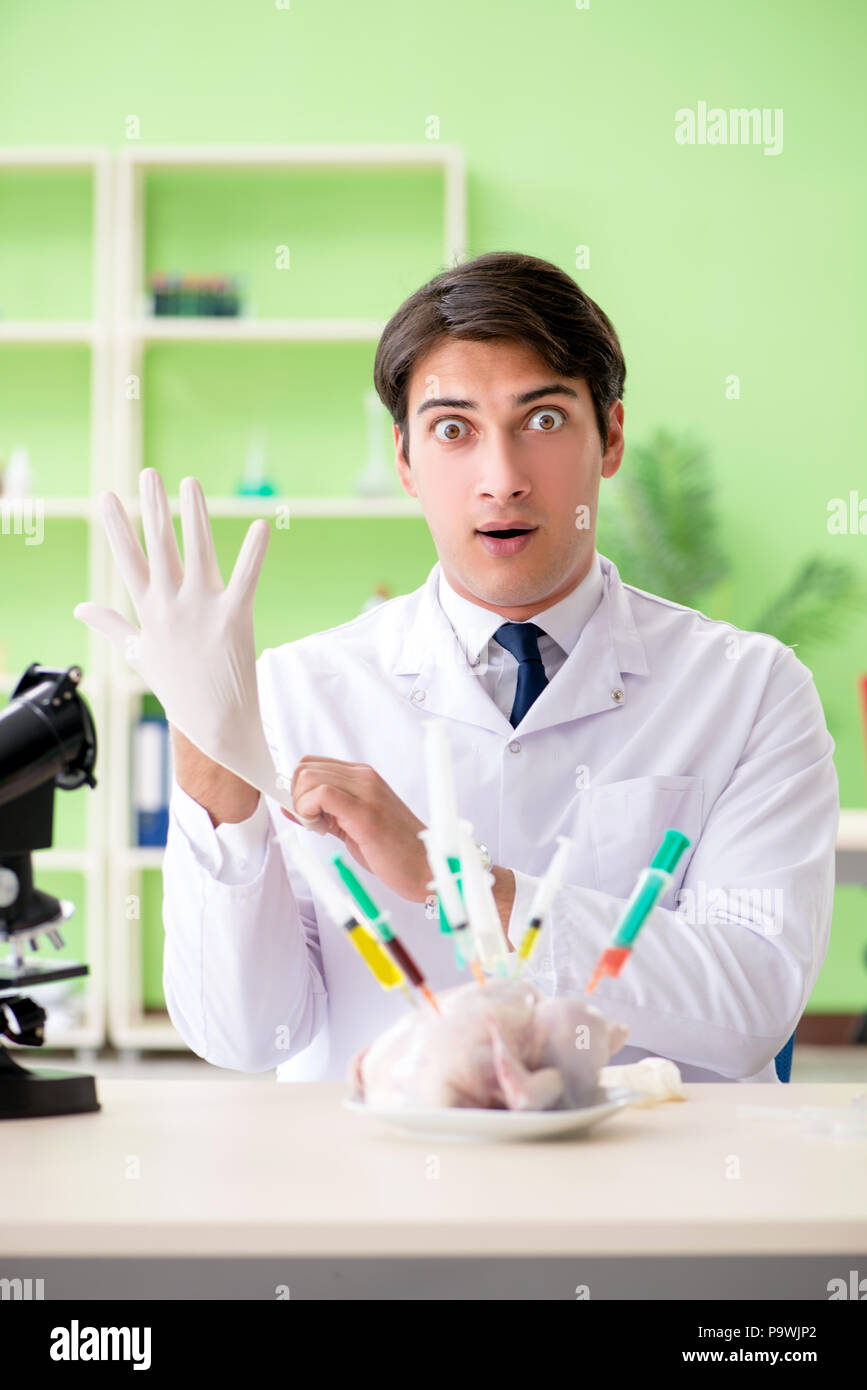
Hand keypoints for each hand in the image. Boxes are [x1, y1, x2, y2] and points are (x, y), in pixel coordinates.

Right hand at [74, 468, 305, 819]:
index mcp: (149, 613)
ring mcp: (202, 611)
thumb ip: (112, 626)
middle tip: (149, 472)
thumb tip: (79, 608)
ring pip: (197, 552)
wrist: (218, 728)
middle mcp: (172, 607)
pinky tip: (261, 525)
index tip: (108, 495)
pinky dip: (254, 552)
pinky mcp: (235, 618)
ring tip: (190, 482)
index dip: (118, 528)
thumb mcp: (141, 655)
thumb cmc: (181, 691)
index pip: (128, 561)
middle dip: (153, 507)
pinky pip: (246, 578)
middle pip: (159, 548)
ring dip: (194, 515)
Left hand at [281, 756, 429, 901]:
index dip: (299, 788)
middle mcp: (364, 777)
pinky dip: (310, 811)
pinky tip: (322, 829)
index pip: (312, 764)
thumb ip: (324, 812)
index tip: (306, 813)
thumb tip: (289, 805)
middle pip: (305, 768)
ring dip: (303, 805)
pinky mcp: (365, 812)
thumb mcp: (351, 825)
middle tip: (313, 822)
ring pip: (309, 777)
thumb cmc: (392, 850)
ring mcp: (366, 791)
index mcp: (363, 777)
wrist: (425, 867)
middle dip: (297, 797)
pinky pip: (323, 794)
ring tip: (321, 827)